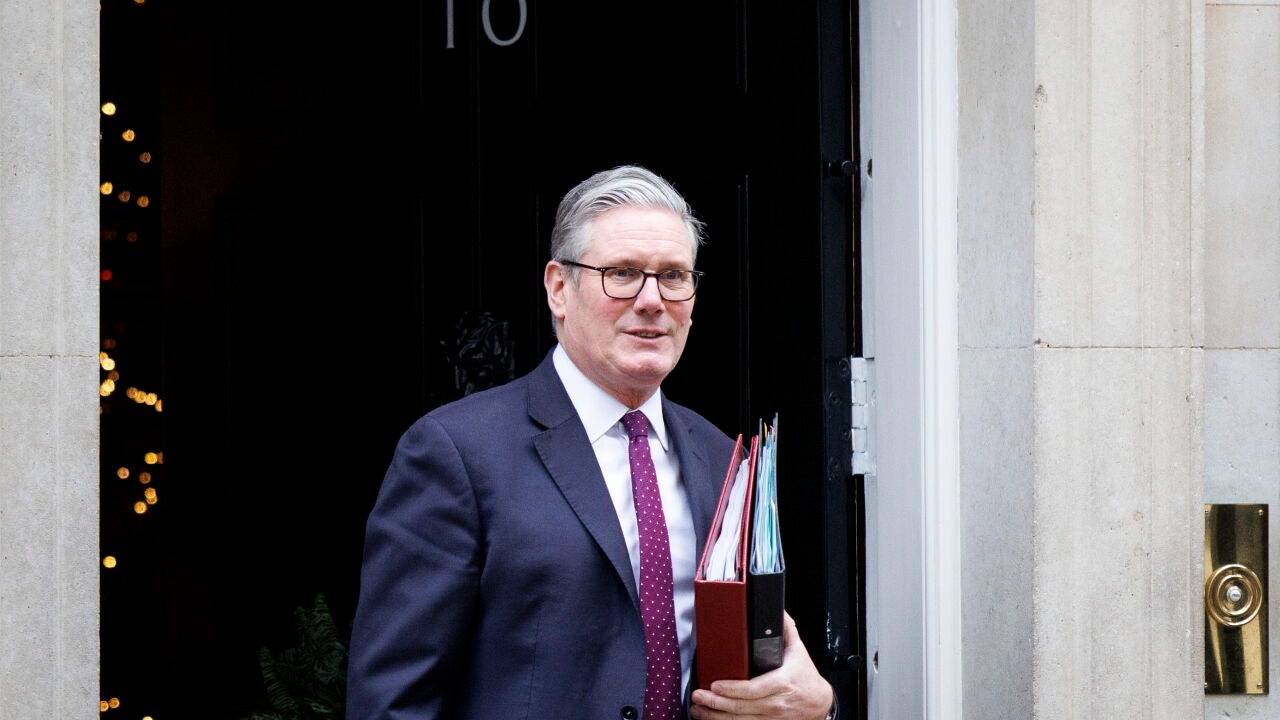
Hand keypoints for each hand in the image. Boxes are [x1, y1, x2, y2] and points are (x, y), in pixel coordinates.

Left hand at [689, 612, 833, 719]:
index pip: (753, 689)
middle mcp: (775, 703)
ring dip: (715, 716)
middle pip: (740, 707)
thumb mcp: (799, 652)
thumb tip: (778, 610)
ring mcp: (770, 718)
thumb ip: (787, 630)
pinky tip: (712, 719)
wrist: (819, 703)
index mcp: (781, 683)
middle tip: (698, 695)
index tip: (715, 685)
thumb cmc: (806, 678)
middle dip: (715, 702)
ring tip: (698, 709)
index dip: (732, 689)